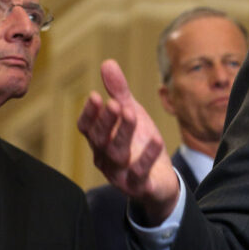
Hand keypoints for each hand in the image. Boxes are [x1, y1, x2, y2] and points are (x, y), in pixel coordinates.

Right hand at [77, 59, 178, 224]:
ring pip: (117, 155)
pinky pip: (139, 174)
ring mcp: (120, 174)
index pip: (87, 128)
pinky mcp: (139, 186)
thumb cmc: (141, 144)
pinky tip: (157, 140)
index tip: (94, 95)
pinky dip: (147, 157)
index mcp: (100, 141)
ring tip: (131, 113)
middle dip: (106, 121)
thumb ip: (119, 92)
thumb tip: (107, 62)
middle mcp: (105, 158)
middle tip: (114, 103)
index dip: (89, 114)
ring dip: (123, 133)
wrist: (161, 180)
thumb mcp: (132, 114)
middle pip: (100, 139)